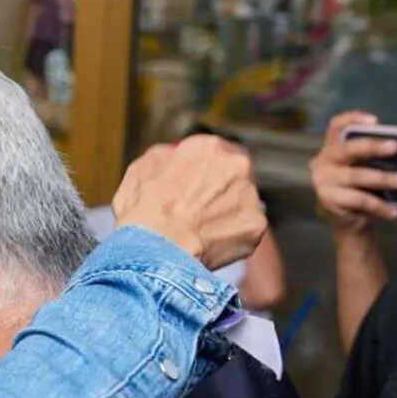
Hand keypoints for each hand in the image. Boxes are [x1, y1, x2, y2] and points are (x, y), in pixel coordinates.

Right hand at [114, 135, 266, 269]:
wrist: (155, 250)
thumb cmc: (144, 211)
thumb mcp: (141, 169)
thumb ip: (166, 156)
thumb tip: (174, 156)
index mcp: (208, 147)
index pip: (216, 151)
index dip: (205, 170)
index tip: (195, 185)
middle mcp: (236, 165)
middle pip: (236, 174)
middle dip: (221, 189)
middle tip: (199, 209)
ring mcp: (250, 196)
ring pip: (243, 203)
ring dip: (227, 213)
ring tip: (200, 231)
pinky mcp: (255, 226)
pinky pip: (245, 231)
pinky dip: (230, 238)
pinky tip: (208, 245)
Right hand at [310, 111, 396, 232]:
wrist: (346, 217)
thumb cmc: (359, 184)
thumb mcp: (364, 166)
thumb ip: (375, 156)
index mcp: (333, 147)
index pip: (336, 127)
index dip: (352, 119)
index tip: (374, 121)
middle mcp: (324, 161)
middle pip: (347, 149)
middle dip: (372, 146)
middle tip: (395, 146)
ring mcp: (324, 181)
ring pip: (356, 176)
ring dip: (384, 179)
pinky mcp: (329, 200)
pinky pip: (359, 200)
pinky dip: (379, 206)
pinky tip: (394, 211)